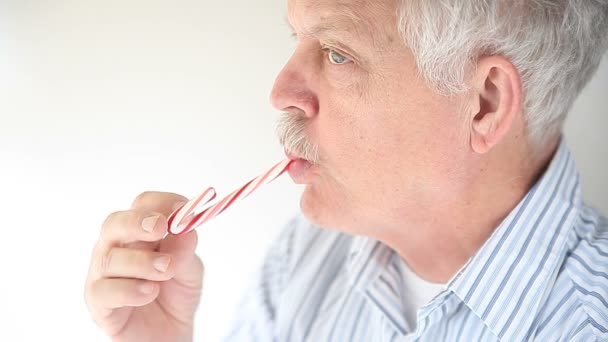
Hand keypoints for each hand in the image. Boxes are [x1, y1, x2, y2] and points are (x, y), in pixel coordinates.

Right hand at [85, 192, 202, 341]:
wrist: (170, 333)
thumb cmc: (174, 293)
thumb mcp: (189, 270)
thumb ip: (186, 250)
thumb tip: (185, 228)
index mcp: (139, 232)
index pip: (143, 204)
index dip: (162, 203)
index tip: (182, 209)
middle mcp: (116, 247)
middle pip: (115, 223)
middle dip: (137, 221)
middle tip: (160, 227)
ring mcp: (103, 274)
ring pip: (110, 258)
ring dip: (142, 261)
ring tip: (167, 270)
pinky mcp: (98, 302)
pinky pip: (104, 291)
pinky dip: (129, 289)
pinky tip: (149, 292)